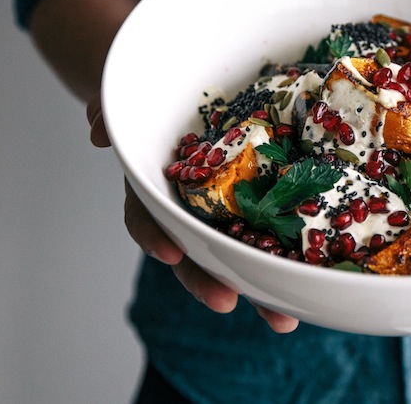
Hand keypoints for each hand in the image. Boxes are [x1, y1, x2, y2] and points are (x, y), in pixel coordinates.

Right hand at [88, 94, 292, 324]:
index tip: (170, 253)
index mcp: (156, 186)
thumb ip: (110, 112)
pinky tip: (312, 280)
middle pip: (196, 250)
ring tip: (281, 318)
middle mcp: (191, 205)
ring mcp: (227, 207)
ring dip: (259, 287)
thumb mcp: (132, 100)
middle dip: (209, 281)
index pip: (146, 217)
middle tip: (226, 301)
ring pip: (240, 251)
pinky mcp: (263, 201)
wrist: (192, 92)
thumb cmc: (159, 100)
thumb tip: (98, 130)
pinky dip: (291, 257)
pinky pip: (277, 230)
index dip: (154, 237)